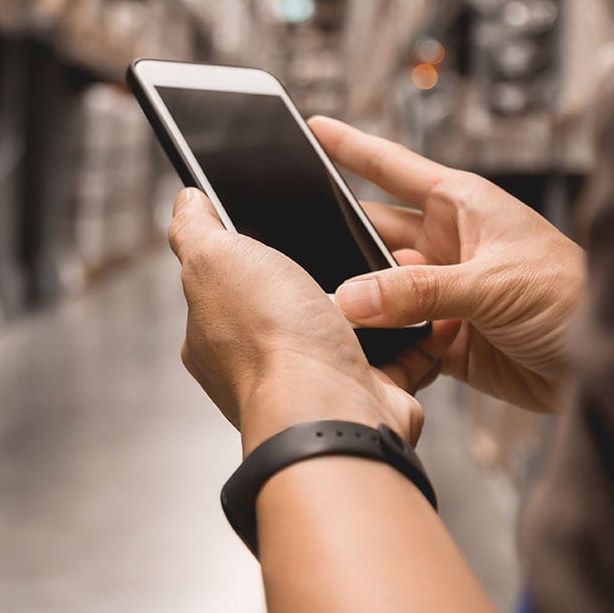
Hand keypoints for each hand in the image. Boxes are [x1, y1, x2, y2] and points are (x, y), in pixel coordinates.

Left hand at [168, 188, 431, 453]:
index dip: (249, 251)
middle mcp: (261, 363)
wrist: (331, 411)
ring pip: (350, 324)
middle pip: (293, 299)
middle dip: (325, 270)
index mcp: (216, 334)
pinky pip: (401, 353)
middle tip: (347, 239)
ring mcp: (314, 380)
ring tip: (394, 260)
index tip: (279, 224)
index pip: (227, 282)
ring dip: (375, 294)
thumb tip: (186, 202)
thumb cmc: (269, 339)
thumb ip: (193, 230)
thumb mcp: (214, 260)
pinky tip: (428, 303)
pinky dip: (418, 329)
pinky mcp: (366, 391)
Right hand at [310, 117, 585, 412]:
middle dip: (340, 241)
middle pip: (374, 234)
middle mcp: (448, 245)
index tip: (313, 126)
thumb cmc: (576, 300)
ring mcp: (444, 292)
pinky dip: (378, 342)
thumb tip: (351, 298)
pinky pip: (394, 335)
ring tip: (330, 306)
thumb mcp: (493, 285)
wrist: (607, 368)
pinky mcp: (444, 338)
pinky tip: (364, 345)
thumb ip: (418, 291)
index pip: (393, 168)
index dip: (351, 146)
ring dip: (360, 299)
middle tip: (301, 250)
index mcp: (463, 206)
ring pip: (379, 288)